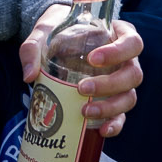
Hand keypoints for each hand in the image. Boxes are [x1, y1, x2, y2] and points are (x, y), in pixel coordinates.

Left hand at [19, 4, 143, 137]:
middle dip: (110, 84)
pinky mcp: (114, 100)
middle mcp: (126, 59)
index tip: (92, 59)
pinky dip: (114, 124)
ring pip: (129, 97)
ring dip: (110, 107)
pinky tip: (101, 130)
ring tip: (85, 111)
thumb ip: (32, 48)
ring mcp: (122, 81)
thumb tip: (29, 76)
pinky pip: (121, 115)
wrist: (55, 42)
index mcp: (118, 34)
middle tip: (81, 88)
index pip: (132, 42)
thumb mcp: (43, 32)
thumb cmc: (57, 31)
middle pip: (133, 74)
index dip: (117, 53)